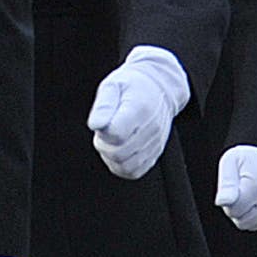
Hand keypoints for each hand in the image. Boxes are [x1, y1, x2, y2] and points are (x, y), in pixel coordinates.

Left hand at [87, 45, 189, 179]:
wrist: (160, 88)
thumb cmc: (133, 86)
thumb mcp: (112, 85)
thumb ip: (103, 106)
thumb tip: (95, 125)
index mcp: (139, 109)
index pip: (116, 134)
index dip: (102, 132)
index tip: (103, 122)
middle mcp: (151, 129)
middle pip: (119, 153)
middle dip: (104, 145)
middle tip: (105, 131)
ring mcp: (155, 144)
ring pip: (125, 166)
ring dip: (112, 157)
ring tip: (113, 140)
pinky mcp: (155, 155)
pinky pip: (134, 171)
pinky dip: (121, 165)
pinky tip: (120, 149)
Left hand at [212, 145, 256, 232]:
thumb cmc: (249, 157)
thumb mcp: (231, 161)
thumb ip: (226, 184)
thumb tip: (222, 202)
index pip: (234, 211)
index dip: (228, 202)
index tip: (232, 188)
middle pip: (243, 221)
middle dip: (237, 209)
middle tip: (240, 191)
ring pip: (253, 225)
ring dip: (247, 214)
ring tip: (250, 194)